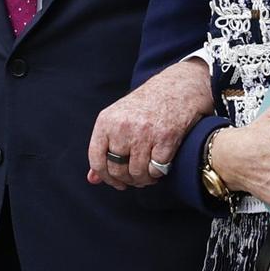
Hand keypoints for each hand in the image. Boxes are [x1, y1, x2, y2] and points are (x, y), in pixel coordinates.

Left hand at [89, 59, 213, 189]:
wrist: (177, 87)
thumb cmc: (146, 105)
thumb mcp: (118, 119)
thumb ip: (103, 149)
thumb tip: (92, 179)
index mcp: (106, 121)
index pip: (97, 160)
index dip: (106, 178)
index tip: (117, 183)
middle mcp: (123, 127)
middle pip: (117, 170)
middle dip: (128, 180)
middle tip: (137, 177)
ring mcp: (145, 133)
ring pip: (137, 173)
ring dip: (144, 179)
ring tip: (149, 173)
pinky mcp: (166, 138)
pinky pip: (157, 170)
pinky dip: (159, 173)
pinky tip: (160, 164)